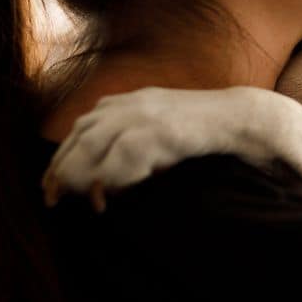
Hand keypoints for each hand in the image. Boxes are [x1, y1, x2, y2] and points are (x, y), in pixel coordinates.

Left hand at [42, 86, 301, 210]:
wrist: (248, 119)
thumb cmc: (207, 132)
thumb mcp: (163, 133)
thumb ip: (135, 147)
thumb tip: (105, 183)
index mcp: (131, 100)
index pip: (81, 126)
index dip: (64, 156)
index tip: (53, 183)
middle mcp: (132, 103)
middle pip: (80, 135)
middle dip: (63, 168)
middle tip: (54, 198)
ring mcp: (146, 115)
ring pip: (93, 144)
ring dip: (80, 175)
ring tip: (76, 201)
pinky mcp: (161, 131)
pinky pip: (122, 157)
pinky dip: (110, 178)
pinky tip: (107, 197)